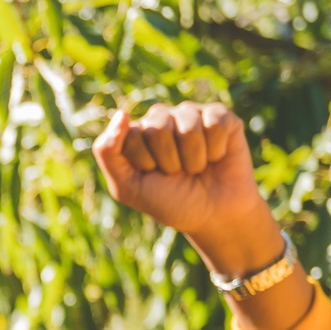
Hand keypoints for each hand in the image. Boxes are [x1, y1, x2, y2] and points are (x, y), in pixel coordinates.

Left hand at [93, 101, 282, 270]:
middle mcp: (162, 118)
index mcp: (136, 132)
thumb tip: (122, 113)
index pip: (131, 135)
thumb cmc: (169, 202)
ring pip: (188, 126)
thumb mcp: (128, 186)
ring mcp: (192, 115)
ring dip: (193, 159)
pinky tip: (216, 157)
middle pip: (157, 128)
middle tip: (177, 173)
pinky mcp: (222, 117)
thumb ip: (108, 152)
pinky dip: (216, 149)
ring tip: (196, 168)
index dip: (144, 163)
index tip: (152, 176)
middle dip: (169, 161)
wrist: (214, 216)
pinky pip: (215, 123)